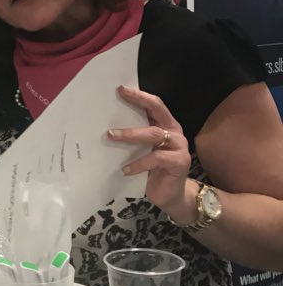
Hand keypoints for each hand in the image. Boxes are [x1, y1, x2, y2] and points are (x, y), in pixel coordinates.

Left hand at [109, 85, 193, 220]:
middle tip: (119, 96)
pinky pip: (156, 158)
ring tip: (111, 136)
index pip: (154, 104)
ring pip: (153, 134)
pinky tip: (125, 169)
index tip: (120, 89)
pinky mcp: (179, 162)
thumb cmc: (152, 171)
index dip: (139, 95)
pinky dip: (139, 163)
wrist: (170, 196)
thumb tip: (106, 126)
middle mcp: (173, 132)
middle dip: (138, 101)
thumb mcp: (141, 151)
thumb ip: (133, 138)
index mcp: (165, 125)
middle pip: (157, 111)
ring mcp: (178, 146)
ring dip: (131, 134)